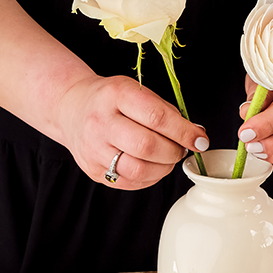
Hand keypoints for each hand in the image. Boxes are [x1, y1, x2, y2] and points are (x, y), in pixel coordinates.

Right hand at [58, 75, 209, 189]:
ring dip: (164, 167)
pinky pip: (130, 182)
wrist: (72, 109)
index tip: (200, 140)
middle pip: (147, 146)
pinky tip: (153, 166)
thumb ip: (166, 112)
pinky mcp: (94, 171)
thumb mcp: (135, 91)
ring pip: (139, 169)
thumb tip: (197, 135)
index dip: (184, 132)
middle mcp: (101, 122)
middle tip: (182, 149)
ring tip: (168, 158)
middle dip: (174, 151)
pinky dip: (150, 177)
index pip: (157, 117)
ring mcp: (94, 149)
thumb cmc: (111, 100)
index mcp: (116, 95)